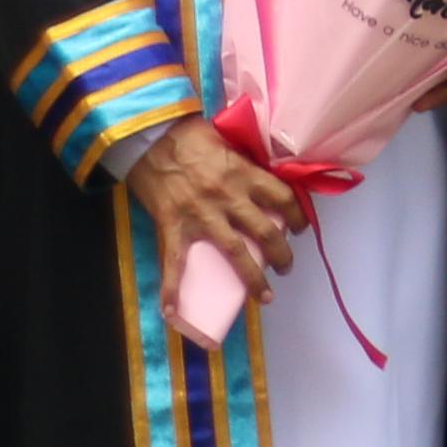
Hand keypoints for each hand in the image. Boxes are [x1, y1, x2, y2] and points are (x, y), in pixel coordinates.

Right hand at [122, 116, 299, 309]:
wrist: (146, 136)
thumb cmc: (187, 134)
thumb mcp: (227, 139)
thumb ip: (245, 159)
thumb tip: (265, 170)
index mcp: (244, 173)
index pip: (282, 198)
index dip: (297, 215)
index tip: (300, 227)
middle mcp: (228, 197)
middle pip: (265, 231)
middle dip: (282, 254)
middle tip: (286, 267)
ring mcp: (200, 215)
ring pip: (236, 252)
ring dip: (253, 277)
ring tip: (264, 295)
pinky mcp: (172, 226)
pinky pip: (174, 263)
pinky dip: (172, 289)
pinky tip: (173, 312)